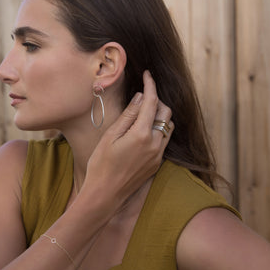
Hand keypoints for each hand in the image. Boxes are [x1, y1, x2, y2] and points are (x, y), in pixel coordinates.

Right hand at [85, 70, 173, 210]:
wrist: (104, 194)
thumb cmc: (101, 164)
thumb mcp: (111, 136)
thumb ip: (128, 115)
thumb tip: (141, 97)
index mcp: (141, 134)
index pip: (152, 102)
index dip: (151, 85)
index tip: (148, 75)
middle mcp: (155, 144)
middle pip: (166, 112)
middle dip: (157, 100)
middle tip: (142, 95)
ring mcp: (158, 155)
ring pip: (168, 127)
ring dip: (160, 116)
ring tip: (143, 112)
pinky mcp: (157, 164)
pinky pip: (164, 140)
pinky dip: (157, 130)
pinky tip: (142, 130)